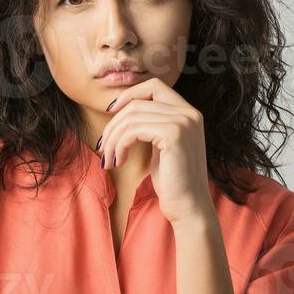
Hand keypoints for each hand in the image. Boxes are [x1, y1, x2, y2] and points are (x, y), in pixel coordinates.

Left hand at [97, 77, 212, 224]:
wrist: (188, 207)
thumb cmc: (172, 182)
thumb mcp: (161, 147)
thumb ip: (150, 125)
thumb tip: (121, 111)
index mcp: (188, 113)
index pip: (154, 86)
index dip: (129, 94)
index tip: (111, 112)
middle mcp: (189, 113)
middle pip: (137, 103)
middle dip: (114, 124)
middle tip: (104, 148)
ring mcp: (183, 122)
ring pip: (132, 116)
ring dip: (113, 138)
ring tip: (109, 159)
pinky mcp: (174, 134)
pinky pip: (133, 130)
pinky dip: (119, 145)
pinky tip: (119, 161)